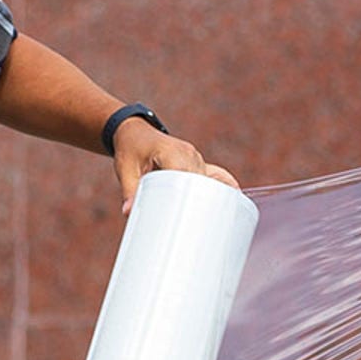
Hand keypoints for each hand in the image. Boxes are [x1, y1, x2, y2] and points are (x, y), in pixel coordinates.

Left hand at [111, 119, 239, 213]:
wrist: (135, 133)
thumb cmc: (130, 150)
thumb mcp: (125, 169)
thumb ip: (130, 191)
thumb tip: (128, 212)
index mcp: (171, 152)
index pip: (187, 173)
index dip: (192, 193)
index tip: (193, 214)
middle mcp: (188, 154)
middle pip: (202, 180)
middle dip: (204, 201)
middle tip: (201, 227)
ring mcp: (196, 157)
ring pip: (210, 180)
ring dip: (212, 196)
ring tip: (218, 221)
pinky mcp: (198, 163)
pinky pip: (217, 174)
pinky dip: (225, 186)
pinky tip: (234, 200)